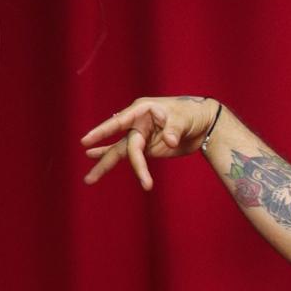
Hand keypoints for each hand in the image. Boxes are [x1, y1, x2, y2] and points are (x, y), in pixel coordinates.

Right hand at [80, 95, 219, 190]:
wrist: (204, 123)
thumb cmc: (191, 113)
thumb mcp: (183, 118)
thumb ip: (174, 129)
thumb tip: (169, 141)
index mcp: (142, 110)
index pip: (119, 122)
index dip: (103, 132)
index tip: (86, 141)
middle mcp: (137, 123)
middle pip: (122, 145)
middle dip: (107, 160)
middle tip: (90, 174)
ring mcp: (141, 137)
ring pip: (120, 153)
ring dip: (105, 165)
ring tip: (89, 180)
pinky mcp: (147, 148)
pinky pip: (131, 157)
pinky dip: (115, 160)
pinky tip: (97, 162)